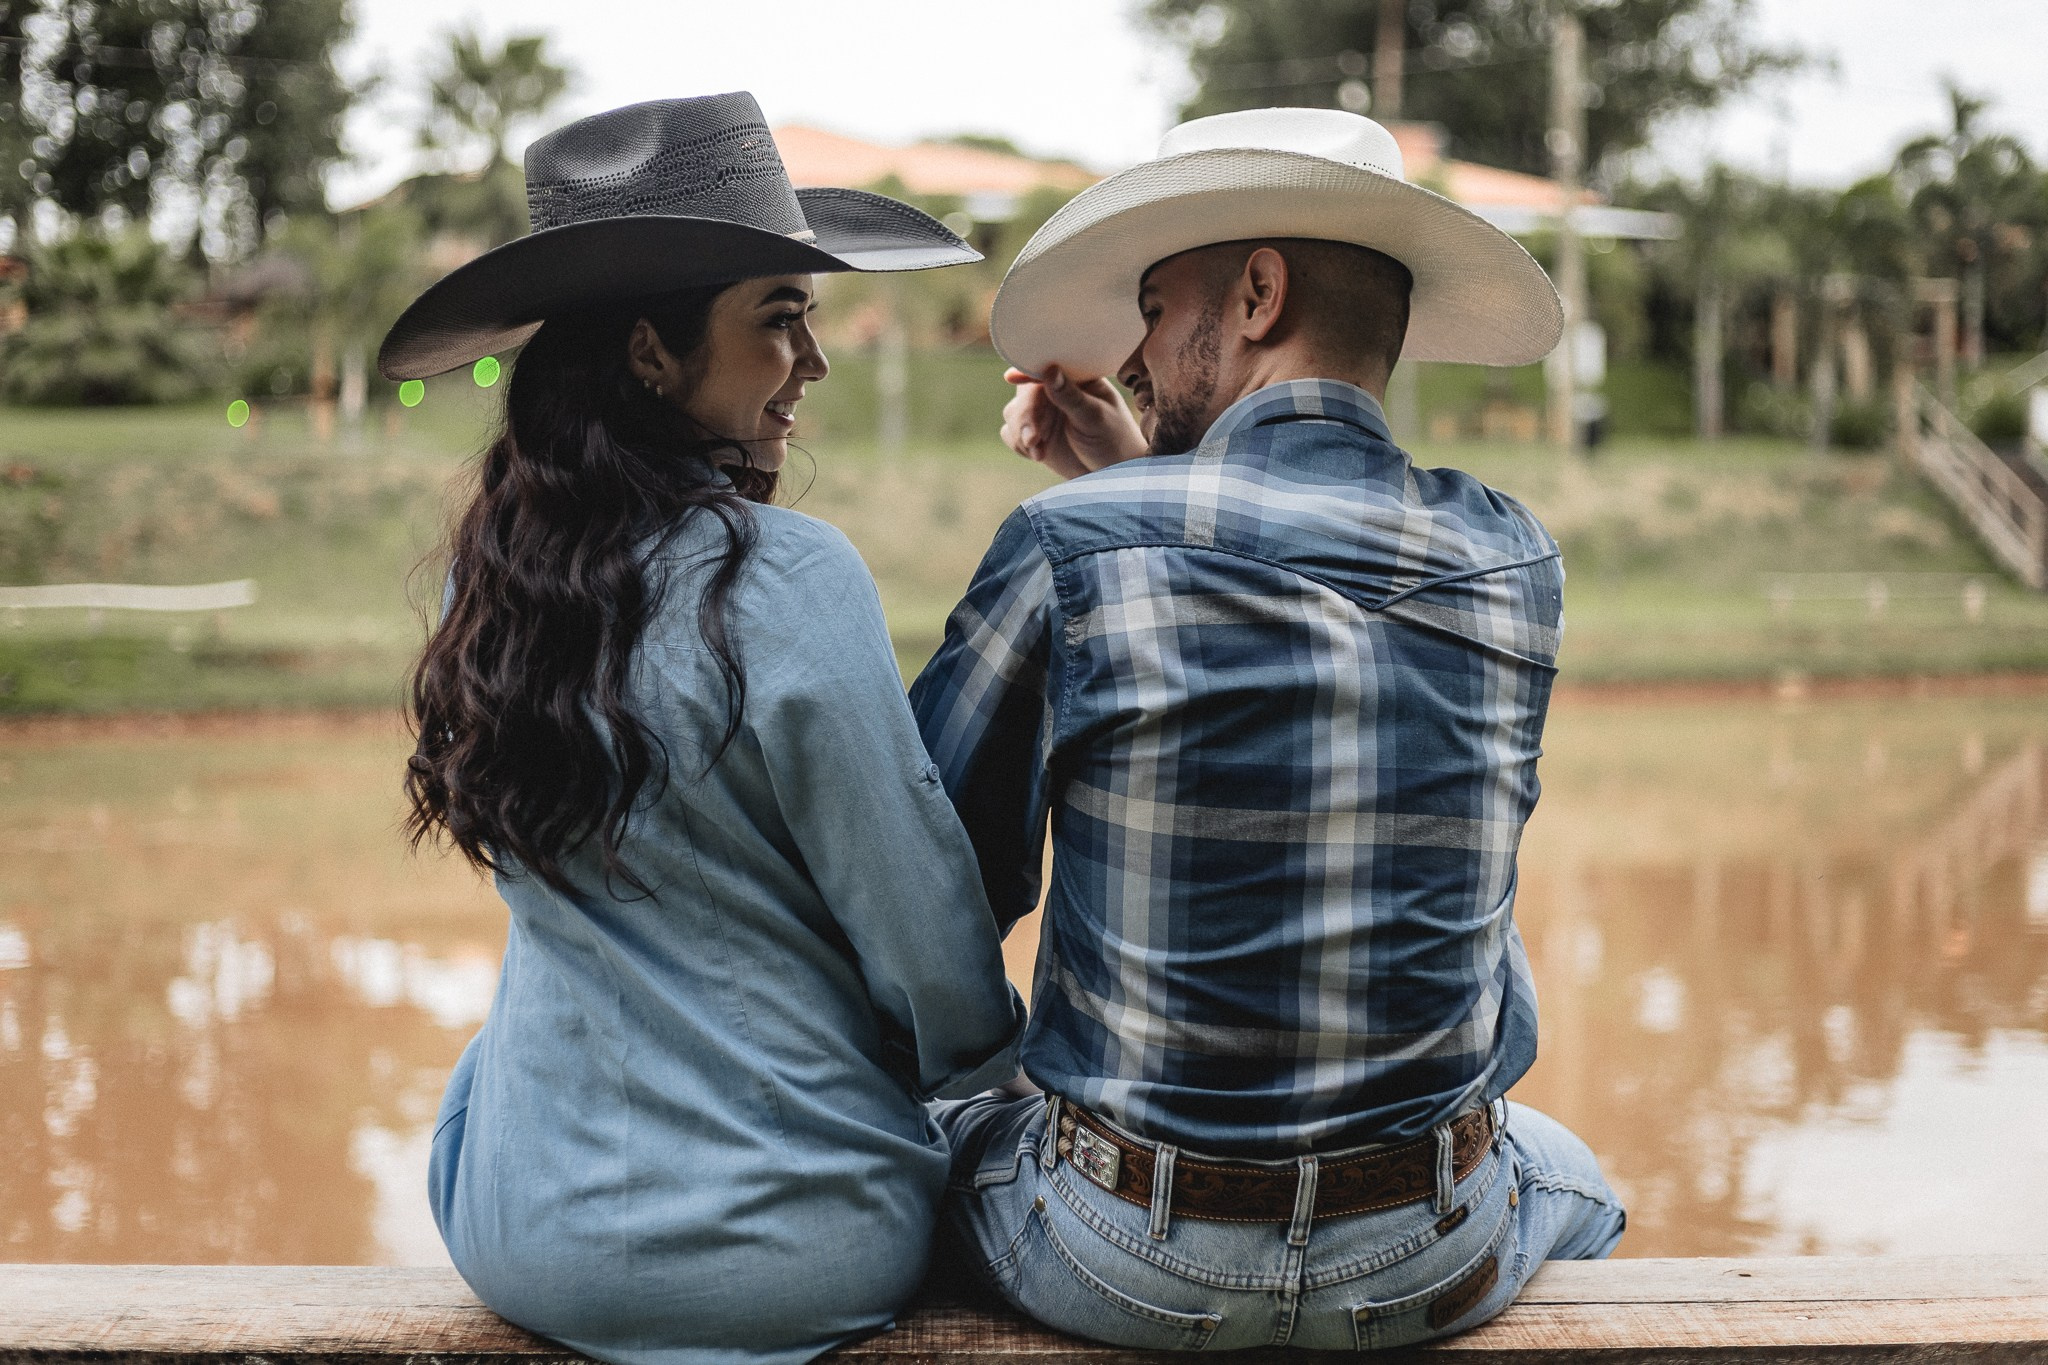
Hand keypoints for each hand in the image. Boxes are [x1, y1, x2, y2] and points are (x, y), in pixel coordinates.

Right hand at [998, 366, 1146, 480]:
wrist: (1110, 471)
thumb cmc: (1113, 439)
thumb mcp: (1095, 417)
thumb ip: (1071, 396)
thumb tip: (1050, 370)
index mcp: (1075, 377)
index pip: (1047, 366)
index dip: (1027, 370)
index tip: (1011, 377)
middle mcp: (1054, 389)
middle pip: (1024, 392)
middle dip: (1025, 415)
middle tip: (1033, 438)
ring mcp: (1041, 411)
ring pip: (1013, 412)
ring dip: (1021, 432)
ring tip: (1039, 452)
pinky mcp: (1033, 432)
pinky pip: (1010, 432)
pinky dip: (1020, 444)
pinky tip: (1039, 454)